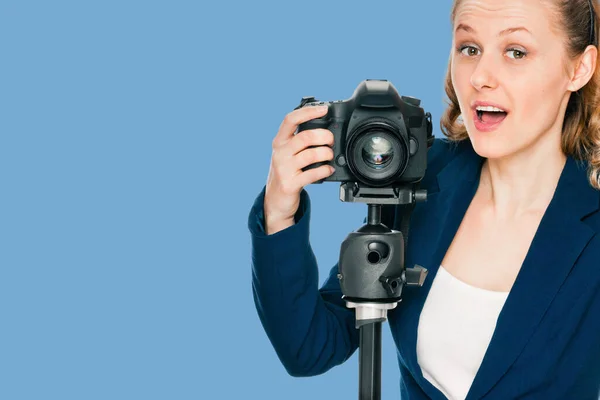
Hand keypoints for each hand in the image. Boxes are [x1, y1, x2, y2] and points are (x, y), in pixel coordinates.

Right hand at [264, 105, 334, 234]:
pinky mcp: (290, 183)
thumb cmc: (286, 172)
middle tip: (331, 140)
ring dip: (326, 154)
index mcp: (279, 141)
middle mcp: (280, 153)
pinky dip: (325, 170)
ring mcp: (284, 168)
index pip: (291, 119)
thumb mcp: (287, 153)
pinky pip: (313, 173)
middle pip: (305, 136)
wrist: (275, 200)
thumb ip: (298, 140)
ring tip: (330, 156)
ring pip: (311, 154)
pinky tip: (328, 169)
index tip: (323, 109)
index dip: (308, 112)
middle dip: (324, 136)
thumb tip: (324, 127)